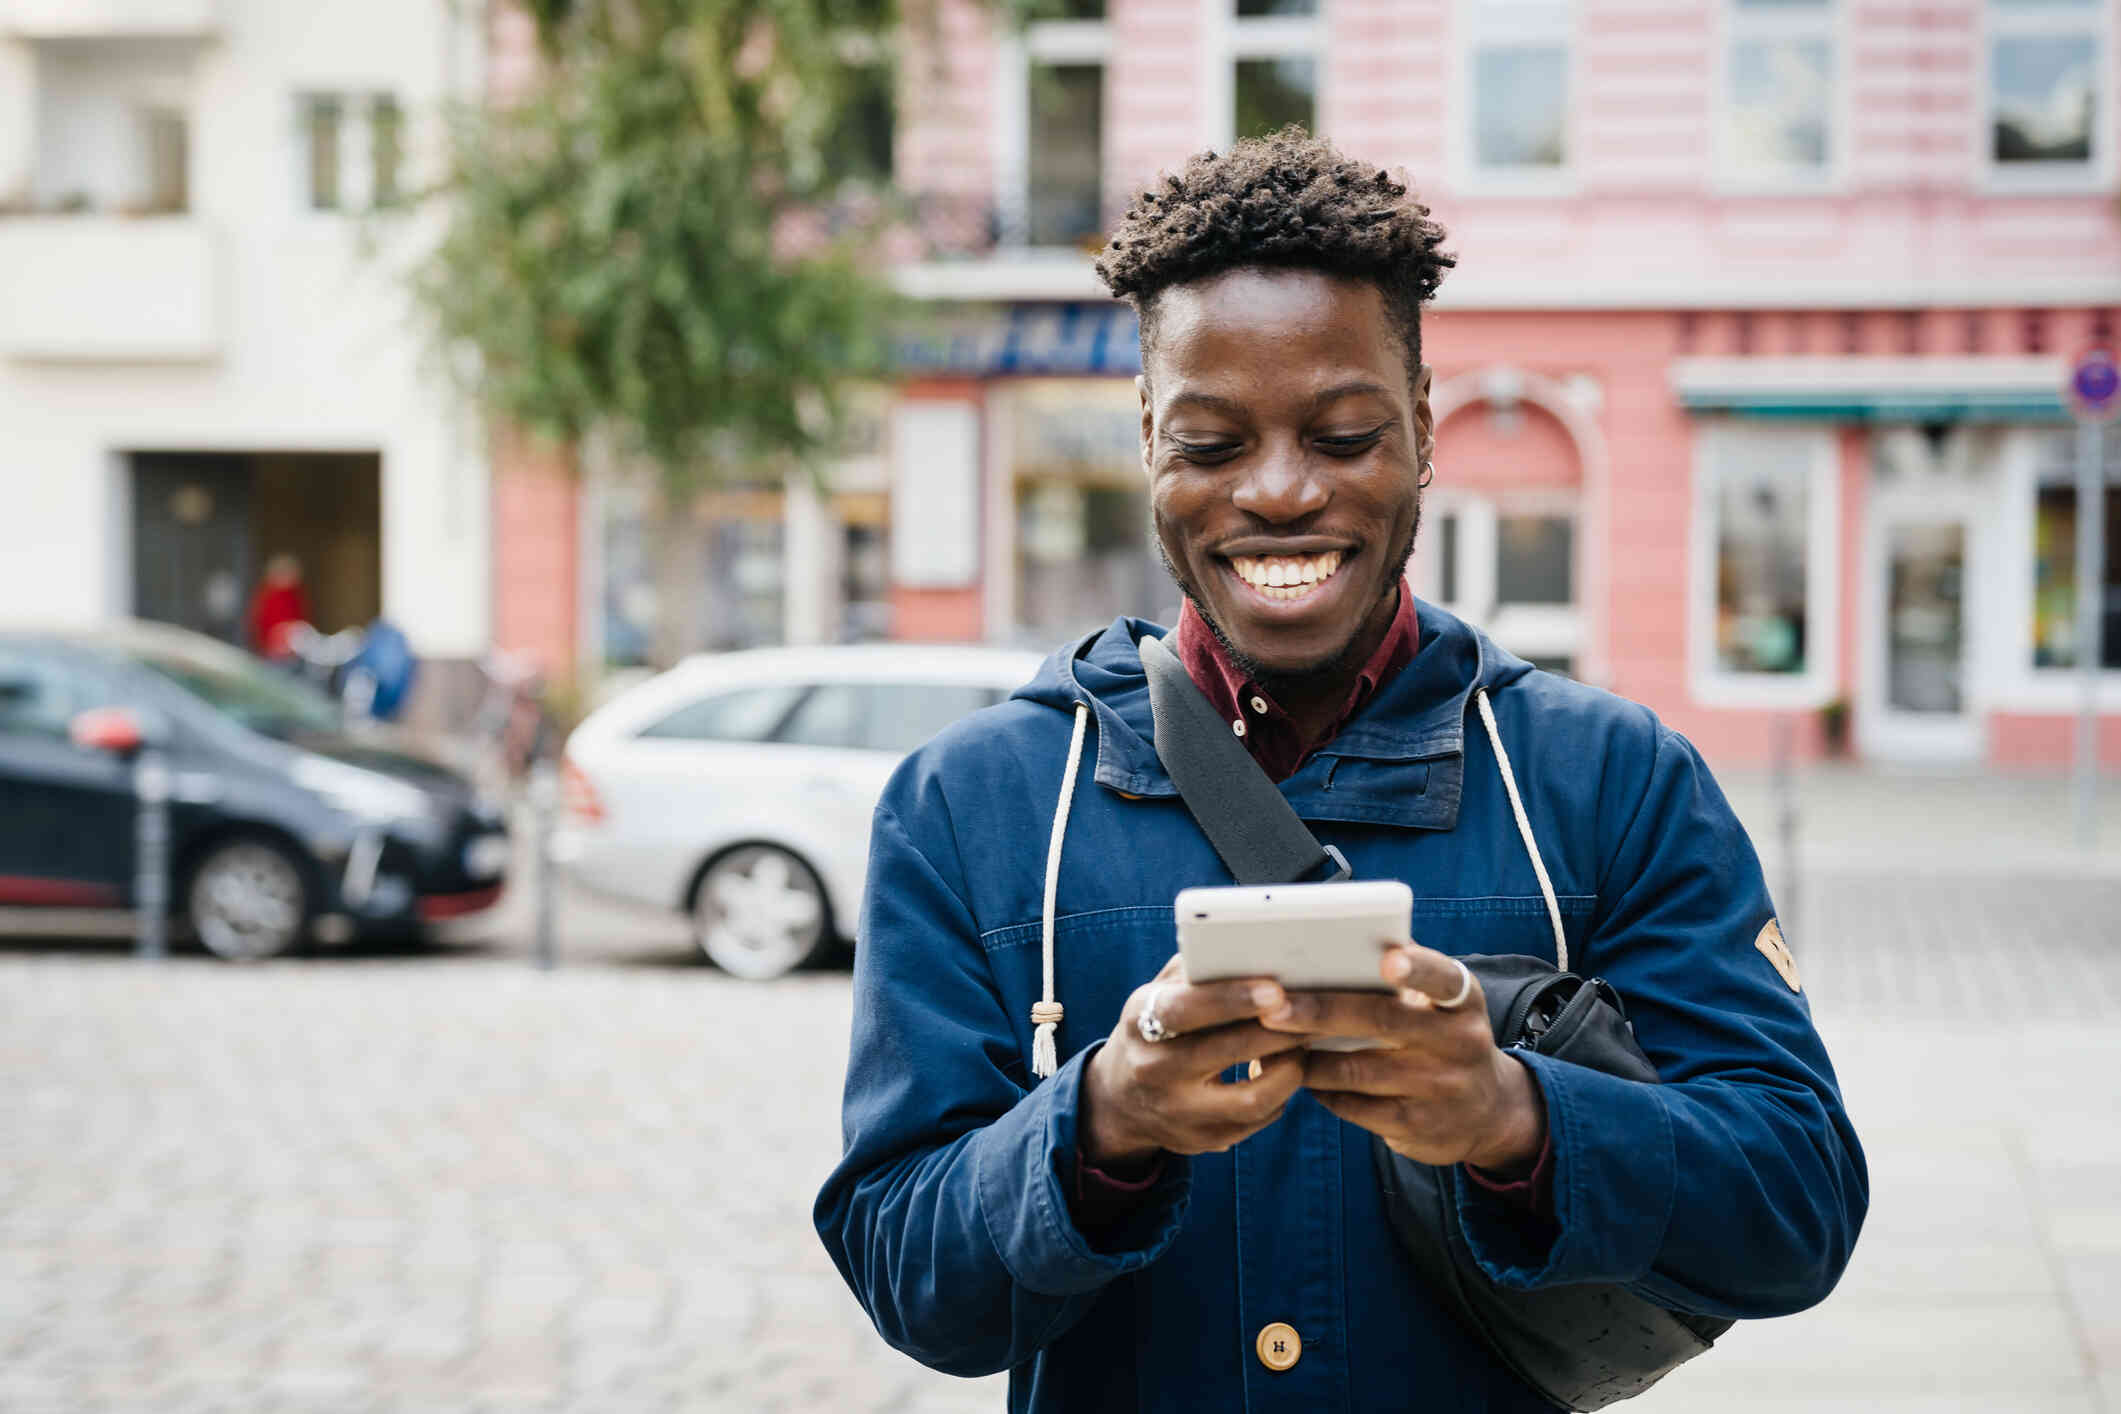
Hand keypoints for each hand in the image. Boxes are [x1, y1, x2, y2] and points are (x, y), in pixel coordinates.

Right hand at [1080, 954, 1309, 1164]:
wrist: (1121, 1099)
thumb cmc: (1158, 1028)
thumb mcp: (1159, 994)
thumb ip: (1197, 971)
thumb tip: (1253, 947)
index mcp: (1140, 1022)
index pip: (1184, 1009)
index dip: (1231, 998)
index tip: (1275, 989)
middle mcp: (1154, 1070)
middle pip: (1227, 1052)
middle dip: (1280, 1030)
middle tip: (1316, 1011)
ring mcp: (1177, 1112)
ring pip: (1252, 1099)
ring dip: (1290, 1069)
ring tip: (1304, 1044)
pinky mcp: (1202, 1141)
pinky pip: (1258, 1120)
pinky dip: (1281, 1093)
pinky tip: (1286, 1070)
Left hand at [1259, 943, 1545, 1171]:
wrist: (1488, 1114)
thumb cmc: (1441, 1038)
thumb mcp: (1442, 1007)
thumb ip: (1403, 975)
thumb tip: (1331, 942)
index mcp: (1462, 1001)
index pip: (1442, 978)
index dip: (1416, 969)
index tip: (1387, 962)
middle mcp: (1458, 1042)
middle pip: (1381, 1021)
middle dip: (1320, 1012)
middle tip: (1272, 1007)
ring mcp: (1439, 1088)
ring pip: (1356, 1069)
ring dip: (1306, 1057)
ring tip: (1266, 1042)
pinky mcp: (1417, 1125)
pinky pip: (1353, 1105)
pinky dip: (1318, 1089)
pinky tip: (1294, 1075)